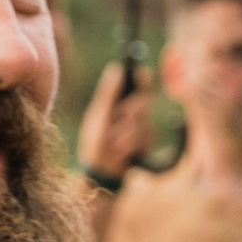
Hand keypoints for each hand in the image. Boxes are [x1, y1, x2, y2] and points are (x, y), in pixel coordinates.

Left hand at [76, 54, 156, 186]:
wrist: (100, 173)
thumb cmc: (94, 144)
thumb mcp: (98, 117)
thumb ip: (108, 94)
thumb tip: (116, 68)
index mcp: (119, 105)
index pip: (136, 87)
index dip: (142, 79)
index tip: (144, 73)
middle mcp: (132, 115)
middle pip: (141, 103)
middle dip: (129, 110)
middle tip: (119, 116)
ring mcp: (142, 129)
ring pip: (140, 123)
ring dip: (123, 134)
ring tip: (112, 144)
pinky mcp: (147, 144)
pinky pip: (143, 139)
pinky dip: (128, 145)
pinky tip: (120, 153)